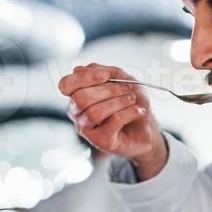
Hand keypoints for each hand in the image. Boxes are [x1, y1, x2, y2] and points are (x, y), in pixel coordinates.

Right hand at [58, 63, 167, 178]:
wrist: (146, 128)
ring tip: (132, 99)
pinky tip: (138, 111)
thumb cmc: (131, 103)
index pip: (65, 85)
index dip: (84, 78)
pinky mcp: (102, 141)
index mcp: (77, 96)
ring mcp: (87, 130)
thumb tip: (79, 69)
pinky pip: (113, 122)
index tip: (106, 76)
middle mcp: (77, 114)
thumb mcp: (121, 79)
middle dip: (108, 90)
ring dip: (119, 102)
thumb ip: (103, 71)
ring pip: (95, 112)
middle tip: (128, 89)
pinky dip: (129, 113)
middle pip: (80, 98)